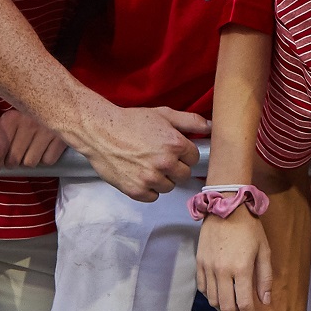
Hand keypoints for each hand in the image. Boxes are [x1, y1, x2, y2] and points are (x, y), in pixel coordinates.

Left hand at [0, 108, 65, 173]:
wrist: (49, 104)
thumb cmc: (18, 121)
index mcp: (9, 120)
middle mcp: (28, 123)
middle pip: (14, 161)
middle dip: (12, 162)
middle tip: (15, 153)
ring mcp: (46, 129)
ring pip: (30, 163)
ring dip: (28, 161)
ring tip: (30, 149)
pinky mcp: (61, 136)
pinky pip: (48, 161)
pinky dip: (45, 159)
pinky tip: (44, 148)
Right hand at [76, 103, 208, 200]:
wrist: (100, 132)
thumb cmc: (131, 121)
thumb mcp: (164, 114)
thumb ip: (190, 121)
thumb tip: (210, 127)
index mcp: (175, 144)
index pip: (194, 158)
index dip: (185, 154)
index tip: (175, 151)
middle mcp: (165, 163)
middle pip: (184, 175)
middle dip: (176, 167)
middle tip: (161, 158)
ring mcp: (150, 179)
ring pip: (170, 187)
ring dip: (163, 179)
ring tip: (149, 165)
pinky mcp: (136, 191)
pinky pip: (153, 197)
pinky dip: (149, 189)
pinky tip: (140, 175)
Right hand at [198, 211, 272, 310]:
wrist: (225, 206)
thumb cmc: (249, 228)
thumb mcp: (264, 250)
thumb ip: (265, 278)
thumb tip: (265, 302)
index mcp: (241, 269)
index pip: (245, 304)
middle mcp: (222, 271)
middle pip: (227, 307)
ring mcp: (208, 268)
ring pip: (214, 301)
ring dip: (225, 309)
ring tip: (235, 308)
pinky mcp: (199, 263)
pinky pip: (204, 289)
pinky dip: (213, 297)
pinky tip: (222, 295)